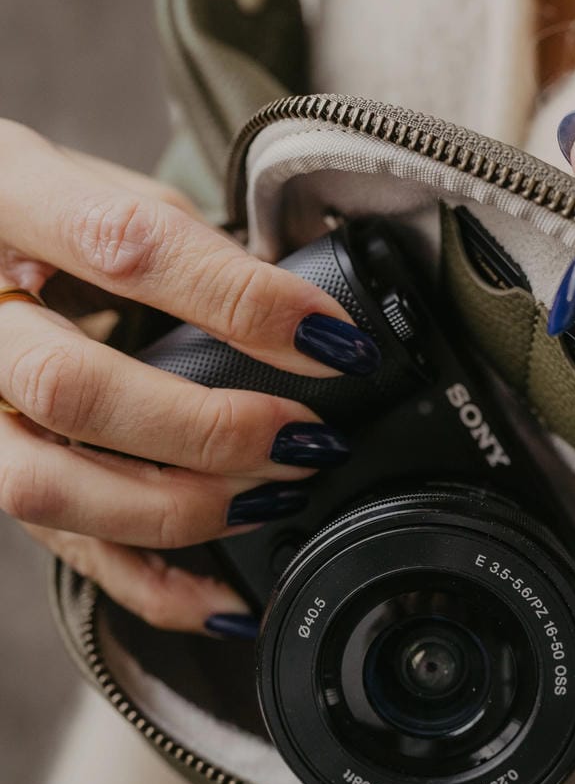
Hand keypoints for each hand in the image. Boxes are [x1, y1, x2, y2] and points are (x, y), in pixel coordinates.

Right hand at [0, 123, 376, 633]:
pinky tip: (231, 595)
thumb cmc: (42, 220)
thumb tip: (309, 318)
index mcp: (4, 199)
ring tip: (276, 496)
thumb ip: (190, 241)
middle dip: (208, 429)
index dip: (240, 302)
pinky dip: (158, 589)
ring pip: (48, 486)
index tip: (333, 342)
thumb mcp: (105, 188)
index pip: (125, 247)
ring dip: (181, 508)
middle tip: (305, 437)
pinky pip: (66, 556)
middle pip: (71, 389)